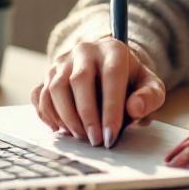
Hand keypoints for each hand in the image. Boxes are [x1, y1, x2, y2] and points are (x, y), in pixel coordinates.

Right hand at [31, 38, 166, 147]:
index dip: (111, 107)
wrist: (109, 68)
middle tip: (95, 140)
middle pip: (78, 80)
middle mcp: (85, 50)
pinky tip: (61, 129)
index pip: (111, 75)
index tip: (111, 135)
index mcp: (113, 49)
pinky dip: (47, 115)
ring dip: (66, 117)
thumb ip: (150, 96)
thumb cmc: (130, 81)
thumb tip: (135, 108)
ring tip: (81, 135)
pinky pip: (38, 95)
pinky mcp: (48, 75)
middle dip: (87, 115)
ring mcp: (63, 61)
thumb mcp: (150, 86)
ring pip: (55, 88)